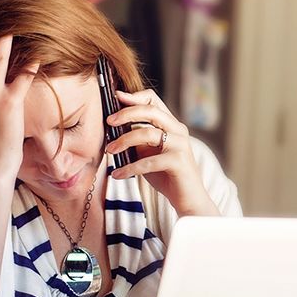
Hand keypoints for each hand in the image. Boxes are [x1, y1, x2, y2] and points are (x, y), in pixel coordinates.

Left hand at [105, 89, 218, 215]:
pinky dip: (129, 168)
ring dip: (123, 141)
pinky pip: (148, 161)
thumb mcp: (148, 152)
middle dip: (126, 113)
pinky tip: (117, 174)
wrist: (187, 199)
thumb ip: (137, 139)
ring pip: (147, 133)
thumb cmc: (166, 175)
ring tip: (110, 151)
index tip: (116, 97)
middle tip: (109, 122)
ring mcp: (180, 145)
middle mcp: (178, 131)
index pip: (154, 101)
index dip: (134, 97)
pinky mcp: (178, 161)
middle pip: (150, 111)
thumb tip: (113, 127)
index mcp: (172, 125)